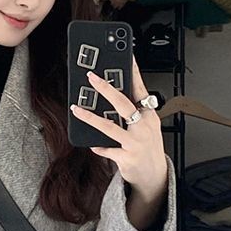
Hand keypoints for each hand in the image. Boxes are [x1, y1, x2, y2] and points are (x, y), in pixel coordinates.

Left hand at [70, 54, 166, 200]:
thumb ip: (134, 111)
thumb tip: (113, 95)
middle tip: (92, 77)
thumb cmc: (148, 147)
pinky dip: (99, 147)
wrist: (154, 175)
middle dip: (106, 88)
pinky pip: (108, 150)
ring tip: (76, 109)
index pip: (140, 89)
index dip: (134, 71)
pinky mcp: (127, 158)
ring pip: (109, 126)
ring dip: (90, 117)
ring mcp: (135, 142)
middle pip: (123, 103)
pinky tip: (92, 144)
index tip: (126, 55)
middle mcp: (143, 126)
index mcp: (149, 115)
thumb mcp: (147, 126)